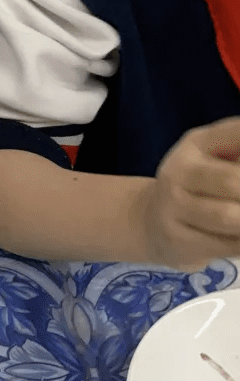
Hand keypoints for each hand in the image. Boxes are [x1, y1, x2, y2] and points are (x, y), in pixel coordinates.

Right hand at [139, 118, 239, 268]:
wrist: (150, 222)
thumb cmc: (200, 186)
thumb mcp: (218, 158)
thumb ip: (238, 151)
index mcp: (197, 143)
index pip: (237, 134)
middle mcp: (178, 171)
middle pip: (233, 181)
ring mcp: (173, 207)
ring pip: (230, 217)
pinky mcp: (177, 241)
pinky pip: (226, 246)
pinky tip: (236, 236)